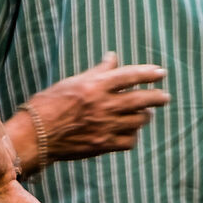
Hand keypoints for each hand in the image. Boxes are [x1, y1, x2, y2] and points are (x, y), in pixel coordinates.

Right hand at [21, 52, 170, 166]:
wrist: (36, 135)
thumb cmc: (49, 104)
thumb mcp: (73, 82)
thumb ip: (97, 72)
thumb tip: (113, 58)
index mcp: (95, 86)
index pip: (129, 75)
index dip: (148, 74)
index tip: (161, 73)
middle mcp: (103, 105)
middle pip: (140, 100)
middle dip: (156, 98)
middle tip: (165, 97)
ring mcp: (105, 126)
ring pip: (138, 121)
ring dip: (144, 116)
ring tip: (145, 114)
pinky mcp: (103, 144)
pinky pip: (129, 141)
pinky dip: (133, 135)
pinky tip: (131, 132)